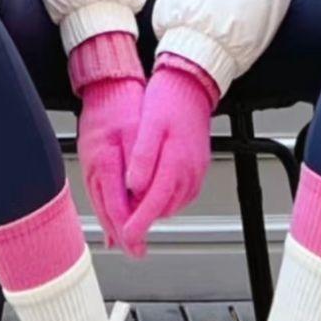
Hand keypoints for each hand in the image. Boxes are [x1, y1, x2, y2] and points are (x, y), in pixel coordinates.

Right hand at [77, 76, 145, 250]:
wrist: (106, 84)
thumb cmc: (122, 103)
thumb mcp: (136, 133)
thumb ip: (137, 165)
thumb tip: (141, 193)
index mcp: (104, 162)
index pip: (116, 206)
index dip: (128, 229)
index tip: (137, 243)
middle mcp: (93, 168)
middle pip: (106, 211)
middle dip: (121, 234)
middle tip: (135, 250)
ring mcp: (90, 166)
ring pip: (101, 204)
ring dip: (114, 224)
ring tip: (126, 241)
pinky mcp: (93, 162)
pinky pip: (99, 193)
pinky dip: (107, 209)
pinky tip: (112, 219)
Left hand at [121, 64, 215, 256]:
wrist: (191, 85)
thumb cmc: (168, 100)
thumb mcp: (149, 124)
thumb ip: (142, 157)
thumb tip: (133, 186)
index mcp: (176, 163)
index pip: (154, 204)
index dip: (138, 224)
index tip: (125, 236)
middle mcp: (189, 173)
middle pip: (163, 209)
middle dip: (143, 221)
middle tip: (122, 227)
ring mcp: (196, 172)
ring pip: (171, 204)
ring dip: (153, 210)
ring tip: (132, 210)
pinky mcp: (198, 169)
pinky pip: (180, 194)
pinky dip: (164, 198)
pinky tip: (150, 191)